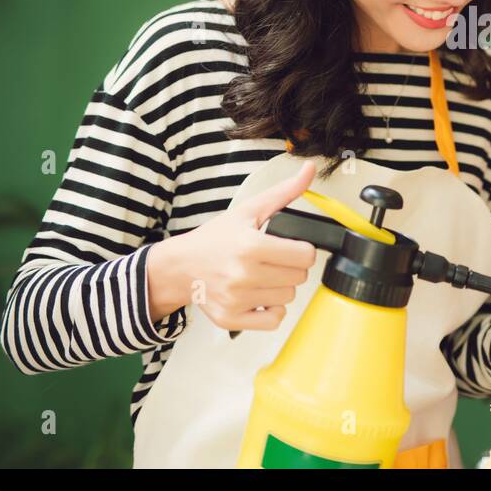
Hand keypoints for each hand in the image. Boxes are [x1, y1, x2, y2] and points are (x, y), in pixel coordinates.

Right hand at [147, 160, 318, 330]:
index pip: (305, 255)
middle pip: (299, 277)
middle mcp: (242, 275)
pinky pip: (274, 321)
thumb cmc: (215, 238)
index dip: (302, 249)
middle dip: (291, 267)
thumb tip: (309, 170)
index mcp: (250, 246)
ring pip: (288, 298)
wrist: (180, 266)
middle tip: (274, 260)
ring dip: (281, 287)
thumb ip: (284, 192)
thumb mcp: (249, 210)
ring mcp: (236, 300)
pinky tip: (260, 295)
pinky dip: (271, 310)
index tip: (290, 246)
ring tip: (264, 275)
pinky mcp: (231, 319)